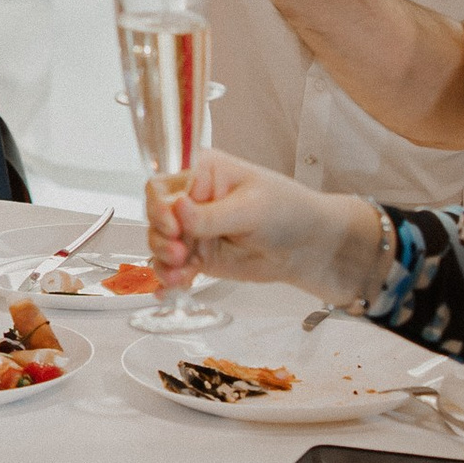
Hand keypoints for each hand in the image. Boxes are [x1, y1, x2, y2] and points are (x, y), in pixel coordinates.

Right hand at [148, 147, 381, 300]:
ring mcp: (193, 230)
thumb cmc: (288, 211)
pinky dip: (169, 280)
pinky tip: (172, 289)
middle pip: (155, 218)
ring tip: (181, 275)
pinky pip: (172, 268)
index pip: (163, 186)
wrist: (308, 247)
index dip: (159, 208)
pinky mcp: (198, 256)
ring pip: (159, 245)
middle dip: (162, 240)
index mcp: (201, 173)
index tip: (172, 227)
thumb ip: (211, 214)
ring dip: (164, 262)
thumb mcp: (251, 209)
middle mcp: (191, 200)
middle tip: (180, 254)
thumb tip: (178, 209)